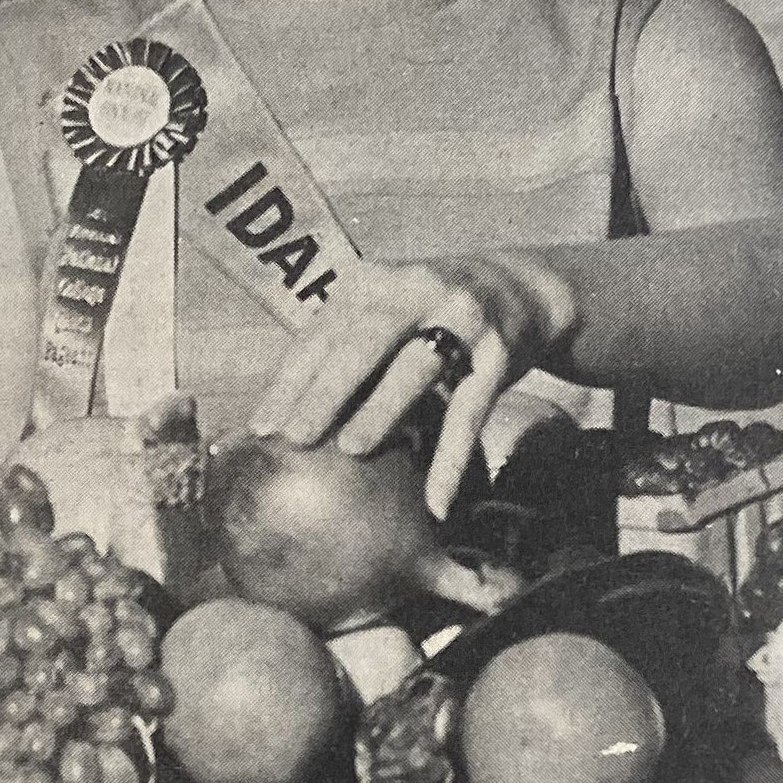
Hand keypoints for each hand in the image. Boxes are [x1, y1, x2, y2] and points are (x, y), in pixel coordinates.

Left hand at [250, 256, 575, 519]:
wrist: (520, 287)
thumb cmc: (429, 312)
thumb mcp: (385, 309)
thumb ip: (343, 344)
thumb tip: (283, 415)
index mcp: (374, 281)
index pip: (323, 332)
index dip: (290, 380)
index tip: (262, 427)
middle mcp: (416, 288)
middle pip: (364, 342)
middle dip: (326, 391)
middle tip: (295, 438)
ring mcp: (461, 316)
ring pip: (417, 366)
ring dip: (382, 409)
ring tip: (351, 449)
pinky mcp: (500, 351)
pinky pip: (472, 409)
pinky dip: (452, 457)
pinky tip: (436, 501)